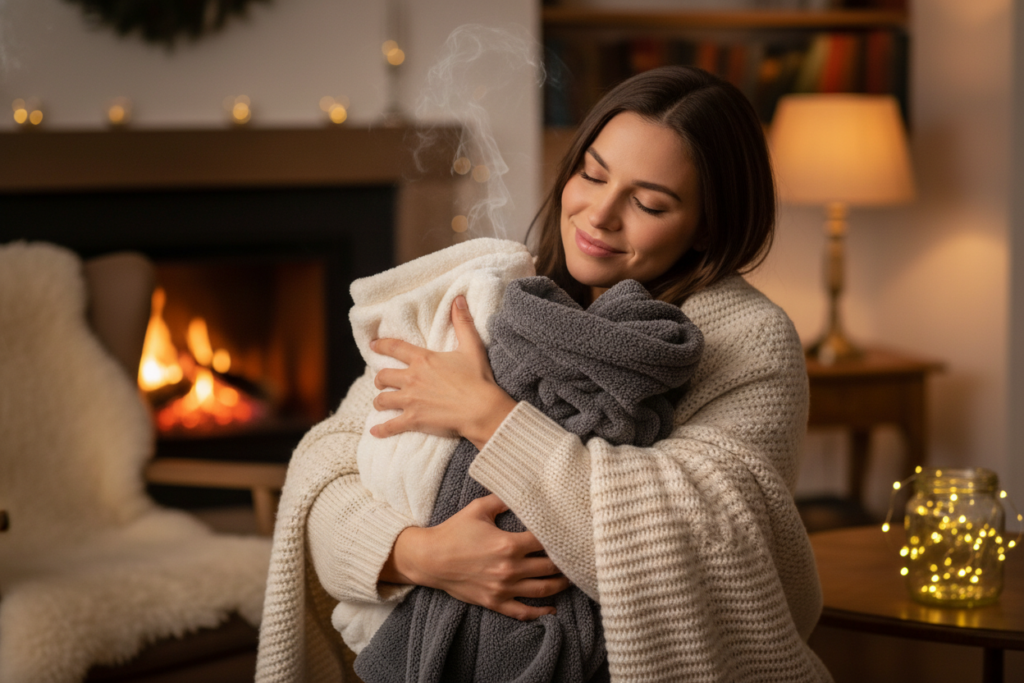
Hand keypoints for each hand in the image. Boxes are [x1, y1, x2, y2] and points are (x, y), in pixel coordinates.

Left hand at [370, 296, 516, 448]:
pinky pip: (390, 426)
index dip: (381, 345)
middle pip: (383, 376)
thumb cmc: (479, 379)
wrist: (482, 409)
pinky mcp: (413, 420)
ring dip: (380, 401)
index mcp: (423, 360)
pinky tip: (375, 431)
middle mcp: (412, 378)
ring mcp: (411, 400)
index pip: (395, 348)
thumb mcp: (472, 347)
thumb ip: (462, 323)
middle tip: (382, 382)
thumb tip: (458, 299)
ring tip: (381, 403)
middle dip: (380, 379)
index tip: (373, 345)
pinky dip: (381, 429)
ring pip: (383, 400)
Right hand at [382, 494, 570, 619]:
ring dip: (560, 585)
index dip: (561, 536)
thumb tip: (523, 486)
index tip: (573, 533)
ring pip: (542, 591)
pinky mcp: (494, 602)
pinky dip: (540, 613)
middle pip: (550, 567)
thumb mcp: (478, 509)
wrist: (430, 559)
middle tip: (577, 556)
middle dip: (565, 562)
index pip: (545, 541)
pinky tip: (552, 609)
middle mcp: (509, 569)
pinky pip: (523, 612)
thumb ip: (503, 498)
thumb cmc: (454, 531)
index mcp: (508, 544)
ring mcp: (503, 588)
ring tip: (570, 579)